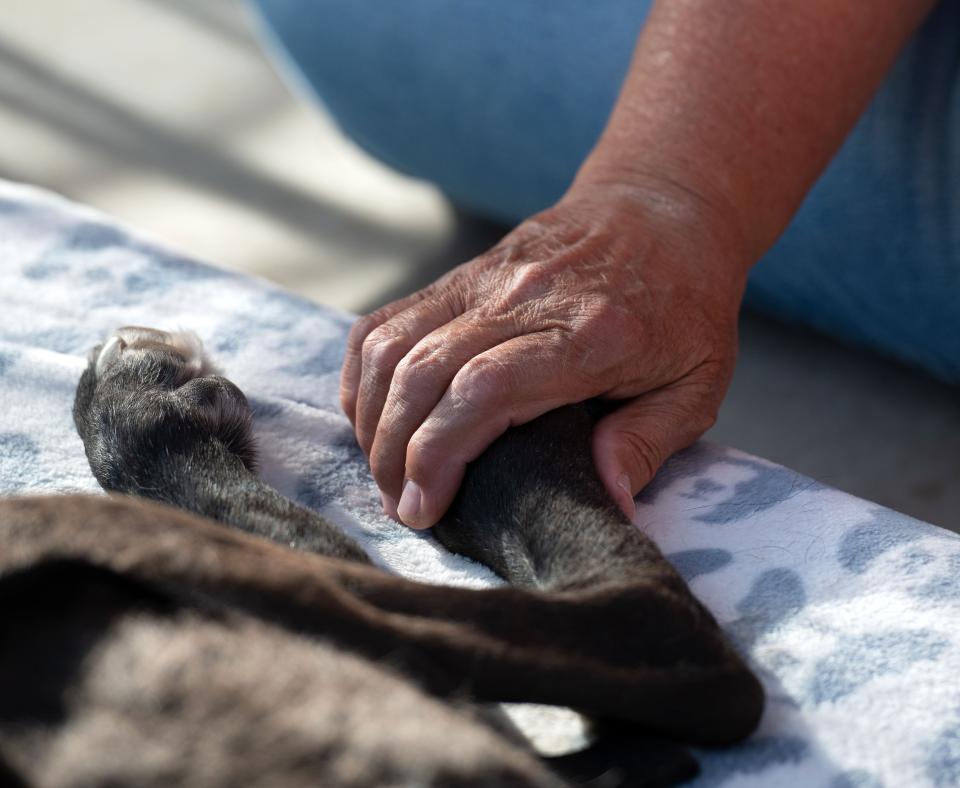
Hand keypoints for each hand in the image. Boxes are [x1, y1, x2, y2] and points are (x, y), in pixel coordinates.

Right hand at [340, 180, 749, 527]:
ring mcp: (484, 280)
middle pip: (423, 372)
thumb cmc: (684, 304)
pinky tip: (371, 413)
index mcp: (588, 335)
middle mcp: (524, 301)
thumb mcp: (698, 382)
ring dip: (372, 416)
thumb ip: (650, 442)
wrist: (659, 210)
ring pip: (393, 344)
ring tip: (384, 471)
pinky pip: (388, 319)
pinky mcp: (461, 275)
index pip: (483, 390)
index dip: (438, 452)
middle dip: (394, 453)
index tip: (425, 506)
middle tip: (403, 506)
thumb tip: (609, 502)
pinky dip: (364, 370)